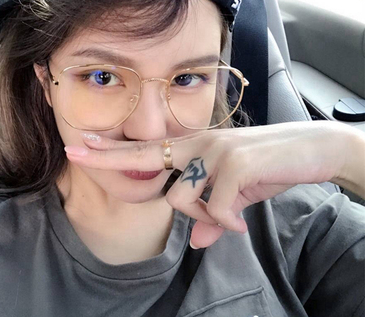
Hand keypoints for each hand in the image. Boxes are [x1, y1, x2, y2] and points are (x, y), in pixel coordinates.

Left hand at [64, 120, 352, 248]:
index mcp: (196, 147)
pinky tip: (241, 221)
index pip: (148, 148)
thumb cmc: (268, 166)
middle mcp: (200, 144)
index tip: (84, 145)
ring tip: (229, 215)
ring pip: (182, 197)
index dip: (114, 149)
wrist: (311, 148)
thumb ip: (213, 213)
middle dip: (107, 156)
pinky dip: (226, 222)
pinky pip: (215, 209)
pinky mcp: (235, 163)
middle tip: (74, 152)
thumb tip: (198, 241)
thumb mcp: (235, 195)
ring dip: (204, 215)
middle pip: (145, 154)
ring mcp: (215, 151)